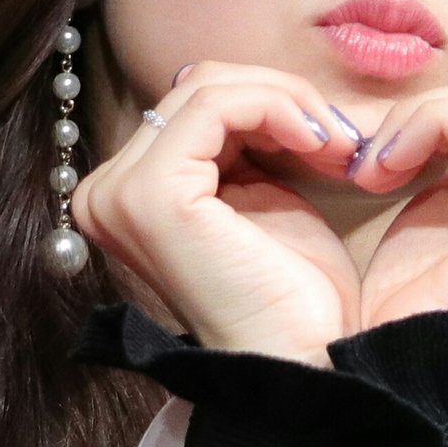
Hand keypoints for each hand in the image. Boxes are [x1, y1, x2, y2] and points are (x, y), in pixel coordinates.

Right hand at [68, 61, 365, 364]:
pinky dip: (277, 108)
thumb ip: (241, 144)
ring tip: (336, 143)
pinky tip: (319, 144)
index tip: (333, 138)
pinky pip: (215, 105)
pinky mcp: (151, 194)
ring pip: (207, 87)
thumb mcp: (261, 195)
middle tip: (342, 136)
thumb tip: (249, 86)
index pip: (192, 105)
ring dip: (286, 102)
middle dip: (280, 99)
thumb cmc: (292, 294)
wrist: (305, 360)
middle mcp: (105, 193)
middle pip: (196, 87)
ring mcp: (120, 193)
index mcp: (125, 194)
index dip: (270, 105)